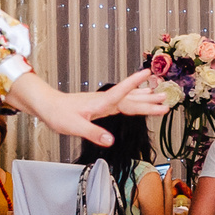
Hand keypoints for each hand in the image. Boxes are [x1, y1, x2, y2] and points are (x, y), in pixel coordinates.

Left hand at [8, 68, 166, 145]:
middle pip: (131, 99)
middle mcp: (104, 101)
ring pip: (128, 99)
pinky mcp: (100, 105)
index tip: (148, 73)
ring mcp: (103, 102)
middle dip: (148, 100)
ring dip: (143, 98)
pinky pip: (122, 102)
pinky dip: (133, 100)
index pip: (121, 93)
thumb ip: (93, 133)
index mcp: (100, 104)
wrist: (47, 105)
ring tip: (159, 95)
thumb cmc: (58, 114)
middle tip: (166, 100)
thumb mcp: (74, 127)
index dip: (134, 84)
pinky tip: (138, 98)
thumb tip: (110, 141)